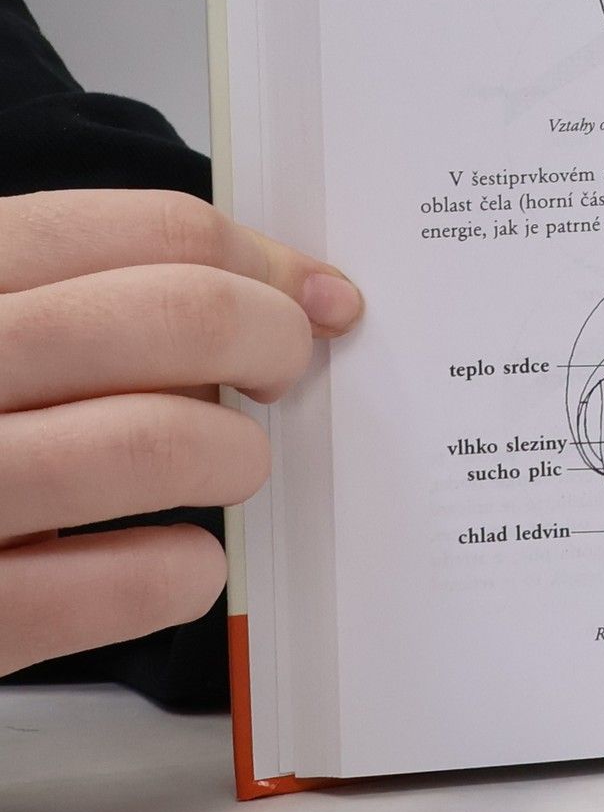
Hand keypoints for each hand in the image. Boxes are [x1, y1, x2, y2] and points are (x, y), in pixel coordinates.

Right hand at [0, 191, 361, 677]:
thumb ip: (81, 298)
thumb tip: (286, 289)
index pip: (142, 232)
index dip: (259, 256)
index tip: (314, 293)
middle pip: (174, 317)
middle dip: (270, 339)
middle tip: (288, 371)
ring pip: (163, 440)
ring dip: (235, 453)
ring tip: (227, 465)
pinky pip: (132, 579)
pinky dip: (186, 568)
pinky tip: (175, 561)